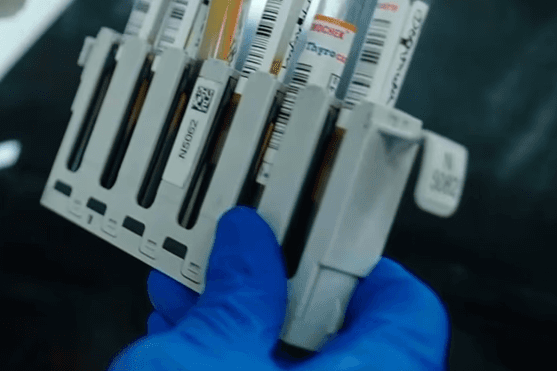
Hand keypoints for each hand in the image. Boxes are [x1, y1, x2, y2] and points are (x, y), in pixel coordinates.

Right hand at [111, 207, 448, 369]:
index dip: (359, 256)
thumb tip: (247, 239)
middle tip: (237, 253)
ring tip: (189, 288)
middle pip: (339, 327)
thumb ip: (237, 288)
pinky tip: (179, 333)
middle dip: (275, 283)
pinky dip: (231, 357)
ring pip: (298, 360)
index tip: (318, 227)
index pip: (405, 305)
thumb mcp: (206, 350)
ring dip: (243, 320)